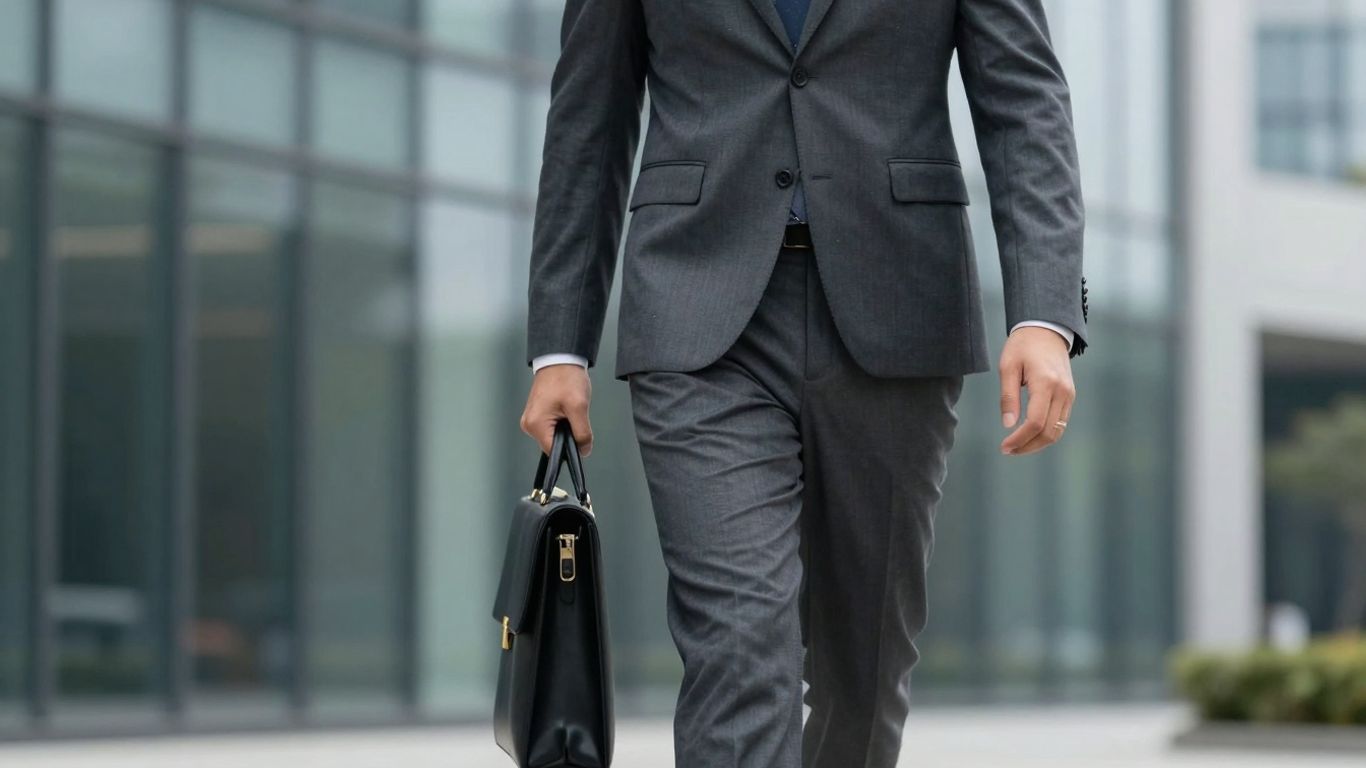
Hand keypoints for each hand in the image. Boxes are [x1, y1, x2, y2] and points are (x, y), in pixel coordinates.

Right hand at [521, 364, 593, 456]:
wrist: (560, 359)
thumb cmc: (565, 377)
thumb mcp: (579, 407)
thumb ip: (582, 433)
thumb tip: (584, 450)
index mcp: (535, 424)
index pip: (554, 451)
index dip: (570, 448)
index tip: (579, 436)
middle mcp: (529, 424)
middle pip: (554, 444)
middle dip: (568, 435)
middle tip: (574, 415)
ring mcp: (531, 419)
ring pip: (554, 436)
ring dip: (566, 427)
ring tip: (569, 408)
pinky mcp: (537, 414)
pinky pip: (552, 427)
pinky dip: (562, 421)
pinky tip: (565, 408)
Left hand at [998, 327, 1075, 455]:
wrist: (1047, 330)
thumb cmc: (1023, 346)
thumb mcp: (1008, 367)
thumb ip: (1008, 396)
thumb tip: (1008, 425)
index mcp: (1045, 383)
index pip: (1035, 422)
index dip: (1019, 439)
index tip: (1004, 446)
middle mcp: (1062, 391)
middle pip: (1048, 432)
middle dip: (1028, 446)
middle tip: (1008, 451)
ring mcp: (1069, 395)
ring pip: (1057, 431)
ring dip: (1037, 444)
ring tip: (1017, 447)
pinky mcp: (1069, 396)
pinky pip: (1060, 423)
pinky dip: (1046, 434)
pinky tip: (1029, 437)